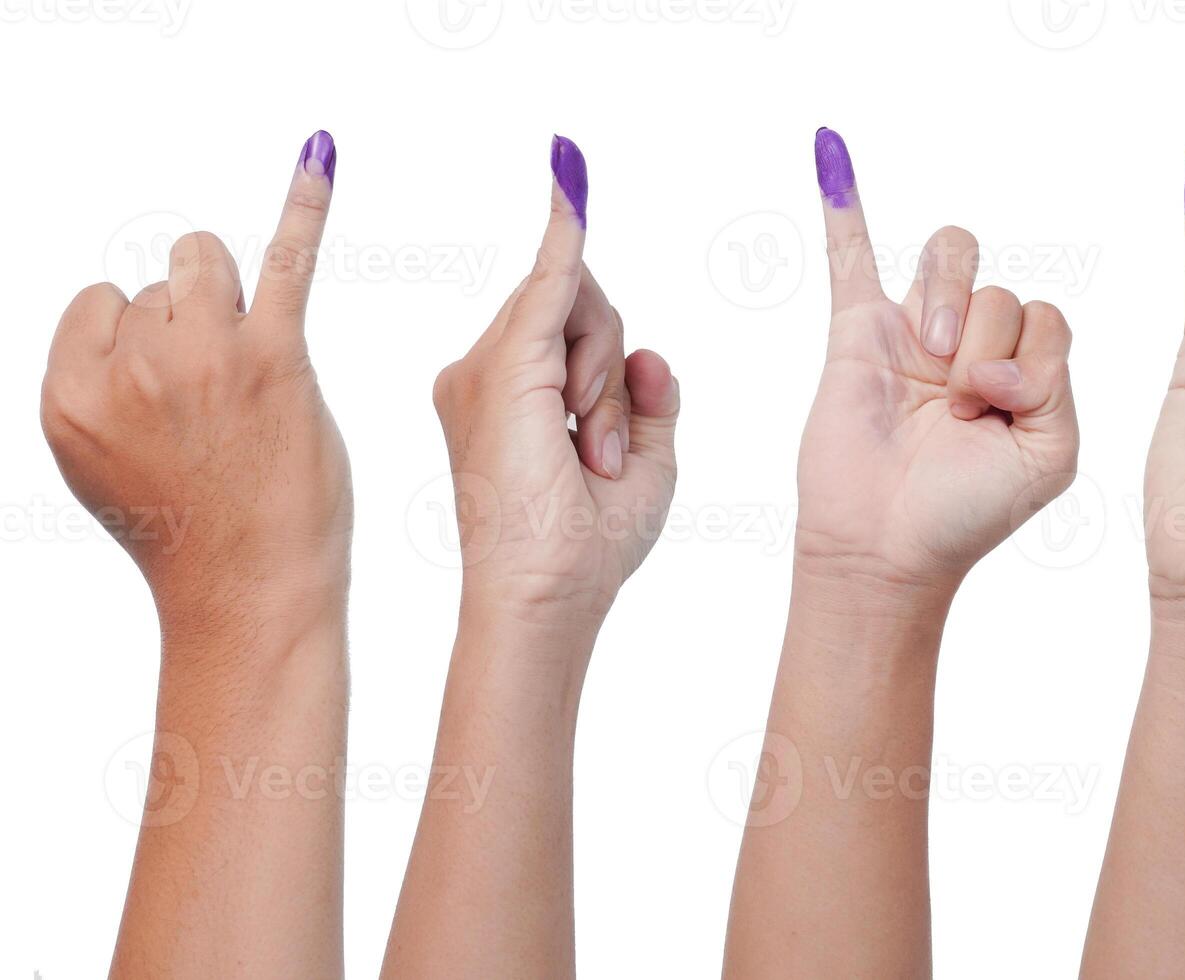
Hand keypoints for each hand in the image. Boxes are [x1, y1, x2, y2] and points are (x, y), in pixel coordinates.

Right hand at [41, 130, 349, 627]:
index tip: (172, 399)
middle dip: (188, 321)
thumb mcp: (100, 457)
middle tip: (218, 398)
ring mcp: (202, 356)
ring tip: (246, 368)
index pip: (100, 302)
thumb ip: (96, 383)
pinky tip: (318, 154)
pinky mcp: (275, 357)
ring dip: (226, 297)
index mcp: (69, 393)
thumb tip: (115, 312)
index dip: (143, 340)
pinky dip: (304, 201)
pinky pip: (284, 257)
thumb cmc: (188, 527)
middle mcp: (130, 367)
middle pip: (156, 281)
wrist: (249, 589)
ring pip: (203, 260)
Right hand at [431, 136, 680, 624]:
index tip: (575, 185)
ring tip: (592, 453)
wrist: (544, 599)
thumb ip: (651, 404)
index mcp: (512, 399)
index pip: (570, 327)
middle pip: (581, 311)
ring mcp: (486, 365)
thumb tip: (651, 353)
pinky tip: (571, 177)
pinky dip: (569, 230)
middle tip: (605, 453)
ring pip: (582, 307)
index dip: (593, 311)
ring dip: (609, 382)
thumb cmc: (586, 551)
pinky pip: (556, 280)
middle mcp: (485, 372)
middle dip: (612, 374)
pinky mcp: (506, 363)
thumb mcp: (646, 469)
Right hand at [792, 128, 1077, 588]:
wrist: (888, 548)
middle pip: (1003, 288)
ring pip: (952, 257)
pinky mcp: (857, 332)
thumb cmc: (968, 512)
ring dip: (950, 301)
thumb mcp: (1050, 453)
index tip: (1001, 409)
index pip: (1047, 317)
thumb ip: (1053, 382)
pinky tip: (831, 147)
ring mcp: (914, 333)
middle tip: (961, 403)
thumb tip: (996, 347)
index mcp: (1025, 371)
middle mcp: (974, 344)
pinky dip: (842, 196)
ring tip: (934, 361)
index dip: (1030, 355)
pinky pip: (849, 253)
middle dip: (989, 340)